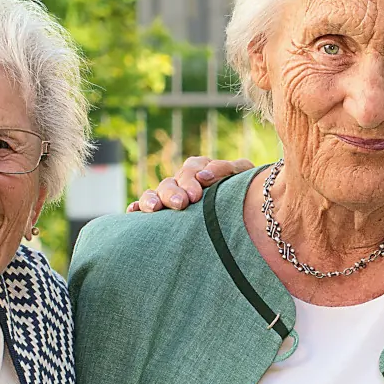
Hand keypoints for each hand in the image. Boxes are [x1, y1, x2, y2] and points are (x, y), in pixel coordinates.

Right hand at [129, 155, 255, 211]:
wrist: (250, 214)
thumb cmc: (245, 190)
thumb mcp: (241, 175)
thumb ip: (226, 169)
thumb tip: (203, 176)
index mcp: (200, 169)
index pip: (191, 170)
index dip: (191, 181)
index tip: (196, 196)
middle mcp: (182, 182)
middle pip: (171, 183)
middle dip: (173, 193)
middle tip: (181, 204)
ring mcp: (170, 197)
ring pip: (155, 194)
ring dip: (152, 199)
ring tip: (155, 209)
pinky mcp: (162, 212)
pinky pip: (144, 207)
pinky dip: (136, 208)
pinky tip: (132, 212)